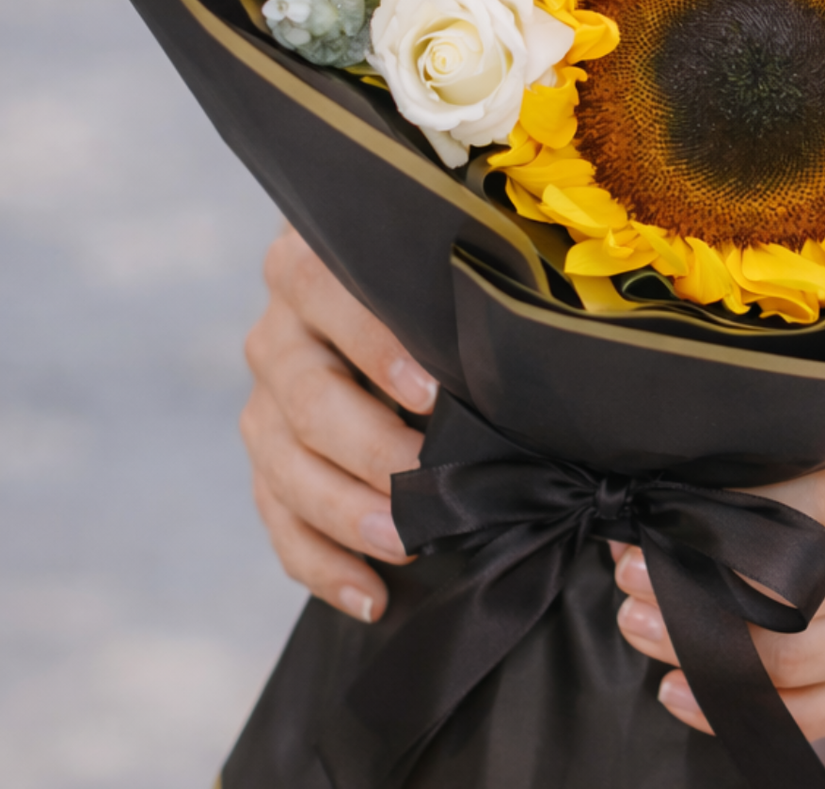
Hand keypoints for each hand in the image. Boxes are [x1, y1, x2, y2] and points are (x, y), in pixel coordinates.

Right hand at [241, 224, 438, 623]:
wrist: (370, 285)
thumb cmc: (428, 276)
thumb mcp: (440, 259)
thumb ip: (462, 287)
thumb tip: (528, 338)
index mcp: (313, 262)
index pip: (328, 294)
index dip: (376, 346)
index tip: (431, 396)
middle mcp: (280, 328)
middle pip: (307, 396)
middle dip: (369, 451)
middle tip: (426, 489)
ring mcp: (265, 393)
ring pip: (284, 462)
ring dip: (345, 514)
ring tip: (406, 549)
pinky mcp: (266, 450)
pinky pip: (276, 516)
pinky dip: (320, 562)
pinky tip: (370, 596)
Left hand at [612, 438, 824, 739]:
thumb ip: (796, 466)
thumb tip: (688, 483)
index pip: (803, 504)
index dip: (723, 517)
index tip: (659, 520)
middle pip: (784, 593)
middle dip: (694, 590)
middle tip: (631, 576)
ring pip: (785, 660)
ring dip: (700, 649)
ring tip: (640, 626)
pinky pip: (802, 717)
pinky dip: (734, 709)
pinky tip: (680, 690)